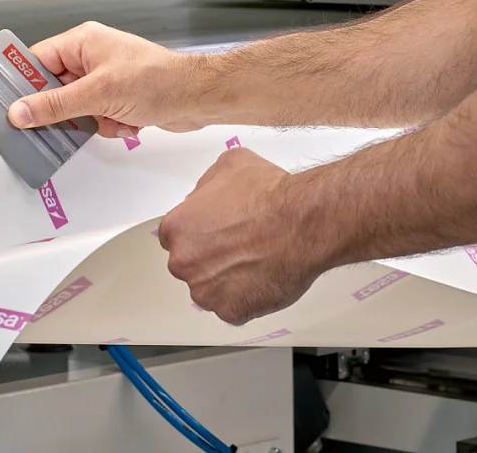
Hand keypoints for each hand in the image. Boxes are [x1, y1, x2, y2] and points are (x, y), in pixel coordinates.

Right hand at [7, 22, 212, 138]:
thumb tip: (19, 111)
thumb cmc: (156, 81)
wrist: (197, 98)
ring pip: (76, 109)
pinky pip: (96, 118)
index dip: (22, 83)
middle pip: (55, 89)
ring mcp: (106, 79)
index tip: (6, 105)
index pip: (38, 60)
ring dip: (92, 122)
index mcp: (83, 42)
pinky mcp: (118, 99)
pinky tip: (128, 124)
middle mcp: (92, 57)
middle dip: (65, 111)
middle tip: (65, 124)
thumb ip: (55, 105)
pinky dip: (110, 126)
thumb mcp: (98, 94)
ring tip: (111, 119)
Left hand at [157, 148, 322, 323]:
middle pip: (190, 264)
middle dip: (210, 257)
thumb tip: (205, 197)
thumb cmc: (269, 196)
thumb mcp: (230, 164)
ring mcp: (206, 291)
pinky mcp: (231, 312)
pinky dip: (246, 297)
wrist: (301, 223)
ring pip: (210, 289)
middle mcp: (184, 262)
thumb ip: (207, 184)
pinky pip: (233, 308)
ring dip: (226, 280)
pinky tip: (262, 277)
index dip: (198, 233)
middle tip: (239, 245)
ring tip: (254, 261)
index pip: (175, 236)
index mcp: (177, 228)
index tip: (215, 232)